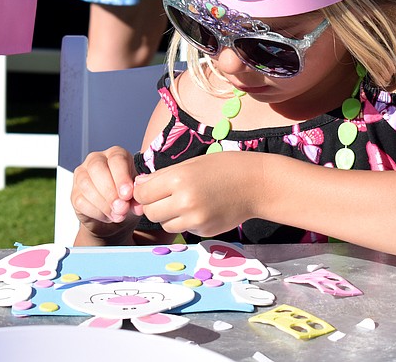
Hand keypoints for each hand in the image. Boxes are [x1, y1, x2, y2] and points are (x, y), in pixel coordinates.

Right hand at [71, 147, 142, 243]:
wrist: (115, 217)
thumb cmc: (128, 199)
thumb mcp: (136, 197)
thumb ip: (136, 198)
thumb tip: (136, 205)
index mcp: (116, 154)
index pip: (116, 159)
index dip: (121, 177)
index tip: (127, 194)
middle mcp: (96, 160)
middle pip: (97, 168)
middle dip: (110, 190)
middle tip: (121, 207)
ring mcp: (82, 175)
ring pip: (86, 184)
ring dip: (103, 203)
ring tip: (118, 215)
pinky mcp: (74, 193)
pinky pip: (81, 200)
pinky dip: (96, 212)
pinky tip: (107, 217)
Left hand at [133, 152, 259, 236]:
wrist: (257, 184)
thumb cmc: (225, 168)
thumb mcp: (191, 163)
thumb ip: (163, 176)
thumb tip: (138, 186)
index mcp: (178, 180)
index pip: (142, 193)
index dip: (143, 191)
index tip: (150, 187)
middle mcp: (185, 202)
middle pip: (150, 212)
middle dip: (153, 204)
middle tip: (165, 196)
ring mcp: (195, 220)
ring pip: (165, 224)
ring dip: (168, 215)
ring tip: (184, 202)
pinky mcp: (204, 231)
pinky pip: (183, 229)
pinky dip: (186, 222)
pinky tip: (200, 209)